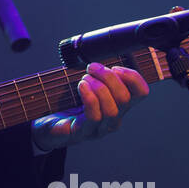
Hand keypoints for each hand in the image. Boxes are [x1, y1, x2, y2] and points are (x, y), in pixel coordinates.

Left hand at [31, 61, 149, 151]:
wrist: (47, 123)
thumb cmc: (68, 101)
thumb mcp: (87, 84)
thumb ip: (100, 73)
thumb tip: (105, 54)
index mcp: (119, 105)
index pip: (141, 92)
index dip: (133, 77)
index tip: (115, 67)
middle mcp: (114, 119)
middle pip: (125, 98)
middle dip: (108, 77)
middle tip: (91, 68)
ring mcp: (100, 129)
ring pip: (112, 110)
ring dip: (98, 88)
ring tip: (84, 79)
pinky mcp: (83, 133)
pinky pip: (94, 117)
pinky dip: (90, 98)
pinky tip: (81, 86)